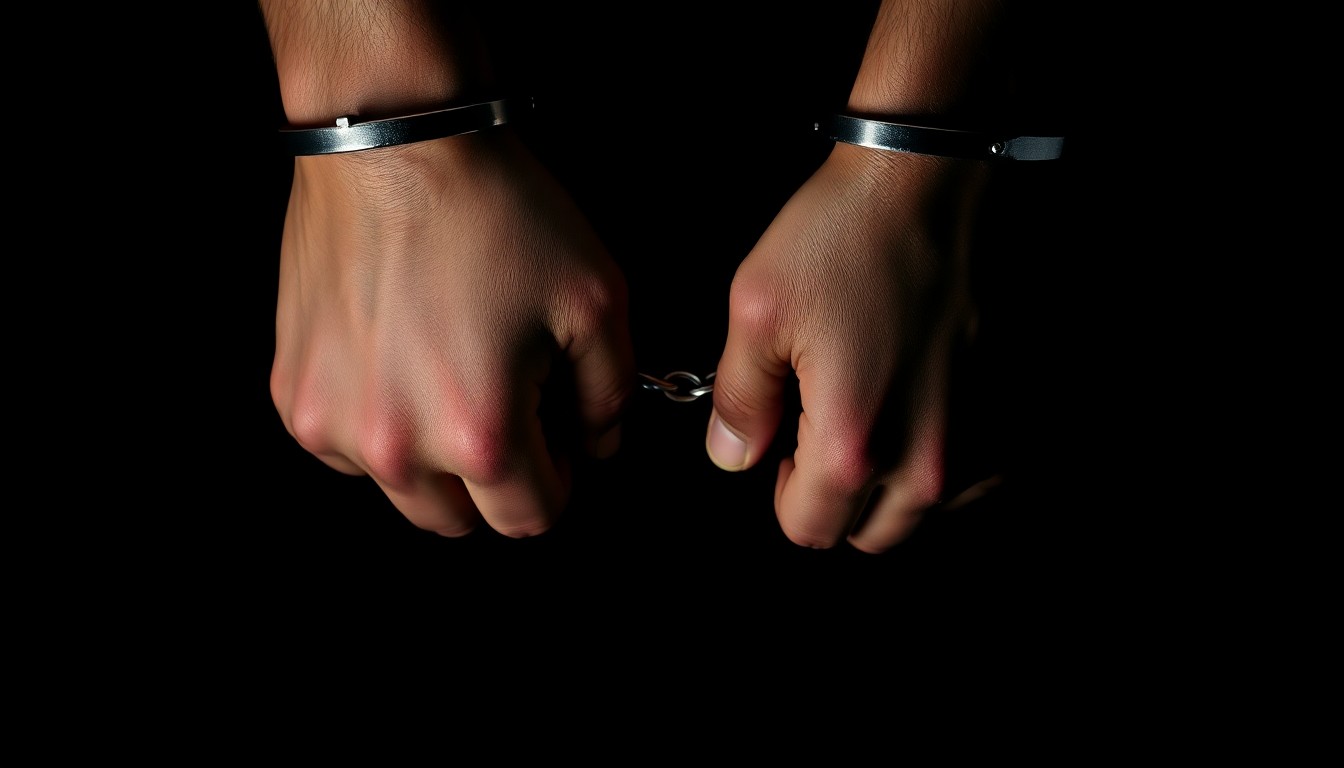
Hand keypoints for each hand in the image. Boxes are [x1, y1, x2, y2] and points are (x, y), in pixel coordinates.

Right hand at [270, 130, 633, 536]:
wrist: (396, 144)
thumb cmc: (497, 215)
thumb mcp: (596, 302)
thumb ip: (610, 395)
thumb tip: (596, 446)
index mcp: (478, 433)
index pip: (528, 519)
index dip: (557, 481)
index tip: (556, 439)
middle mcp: (396, 446)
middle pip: (459, 520)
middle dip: (494, 478)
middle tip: (507, 404)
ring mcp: (332, 424)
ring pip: (399, 491)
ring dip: (432, 459)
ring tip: (449, 375)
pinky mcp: (292, 395)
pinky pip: (345, 449)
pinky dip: (377, 424)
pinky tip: (399, 359)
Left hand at [706, 143, 984, 552]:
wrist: (922, 181)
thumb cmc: (838, 238)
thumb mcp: (757, 313)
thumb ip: (740, 403)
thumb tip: (732, 459)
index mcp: (853, 446)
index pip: (808, 529)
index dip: (783, 491)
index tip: (785, 439)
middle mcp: (927, 461)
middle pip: (870, 533)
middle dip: (837, 497)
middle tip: (823, 426)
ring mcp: (978, 437)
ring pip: (925, 512)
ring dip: (893, 485)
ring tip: (874, 414)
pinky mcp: (1008, 406)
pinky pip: (978, 478)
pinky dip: (947, 463)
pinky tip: (922, 412)